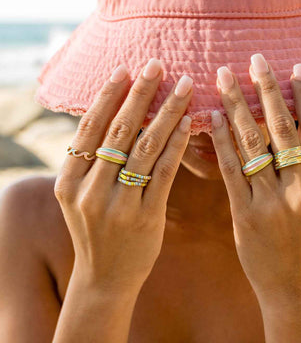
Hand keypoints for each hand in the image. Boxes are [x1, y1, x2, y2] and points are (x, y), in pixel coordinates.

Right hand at [54, 60, 192, 295]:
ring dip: (166, 113)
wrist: (105, 278)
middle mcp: (89, 190)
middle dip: (141, 94)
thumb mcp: (81, 197)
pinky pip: (163, 172)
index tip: (126, 68)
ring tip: (183, 86)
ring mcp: (117, 205)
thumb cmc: (96, 231)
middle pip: (119, 131)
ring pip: (145, 147)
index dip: (108, 95)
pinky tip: (188, 123)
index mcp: (68, 181)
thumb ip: (93, 163)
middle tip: (159, 64)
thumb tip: (118, 117)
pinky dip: (176, 145)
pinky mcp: (145, 216)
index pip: (90, 128)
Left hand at [211, 55, 300, 304]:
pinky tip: (212, 117)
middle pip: (283, 128)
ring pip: (252, 143)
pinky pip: (231, 169)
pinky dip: (221, 140)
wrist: (294, 286)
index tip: (294, 66)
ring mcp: (274, 202)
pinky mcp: (246, 214)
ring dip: (237, 106)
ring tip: (224, 77)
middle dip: (266, 89)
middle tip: (254, 58)